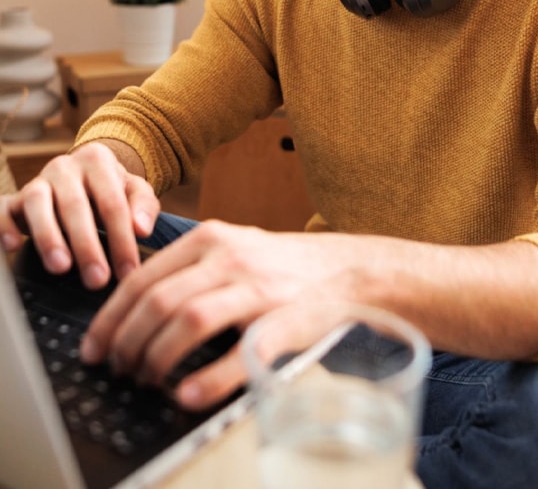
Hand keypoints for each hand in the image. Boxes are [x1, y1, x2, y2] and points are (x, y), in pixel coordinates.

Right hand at [0, 141, 159, 287]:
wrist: (82, 175)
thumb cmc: (112, 189)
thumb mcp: (135, 192)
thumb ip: (144, 207)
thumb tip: (141, 229)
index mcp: (98, 160)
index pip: (112, 203)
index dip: (122, 239)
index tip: (128, 270)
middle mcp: (65, 167)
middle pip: (75, 205)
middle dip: (87, 246)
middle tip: (97, 279)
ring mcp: (37, 181)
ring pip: (38, 204)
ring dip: (48, 237)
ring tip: (61, 267)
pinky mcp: (14, 199)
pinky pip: (4, 210)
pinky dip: (6, 227)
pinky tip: (15, 246)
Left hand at [80, 220, 370, 409]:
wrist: (348, 269)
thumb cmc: (283, 265)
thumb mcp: (234, 245)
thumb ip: (190, 265)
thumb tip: (136, 300)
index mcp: (211, 237)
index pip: (142, 278)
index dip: (110, 317)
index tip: (95, 346)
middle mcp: (230, 257)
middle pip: (158, 301)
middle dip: (127, 342)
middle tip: (118, 369)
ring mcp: (258, 287)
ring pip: (188, 320)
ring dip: (157, 358)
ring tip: (146, 380)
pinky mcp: (283, 319)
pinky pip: (239, 353)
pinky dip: (207, 379)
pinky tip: (186, 394)